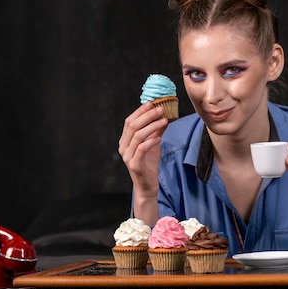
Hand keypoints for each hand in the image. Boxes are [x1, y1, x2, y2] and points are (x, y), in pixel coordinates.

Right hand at [118, 102, 167, 222]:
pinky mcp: (134, 164)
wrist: (147, 185)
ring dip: (152, 126)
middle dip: (147, 115)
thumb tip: (164, 116)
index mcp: (125, 140)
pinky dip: (150, 141)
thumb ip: (156, 131)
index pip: (129, 121)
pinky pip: (141, 149)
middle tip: (161, 109)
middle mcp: (123, 146)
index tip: (152, 103)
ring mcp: (127, 156)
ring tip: (164, 120)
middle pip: (133, 125)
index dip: (140, 111)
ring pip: (138, 136)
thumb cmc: (149, 164)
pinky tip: (159, 137)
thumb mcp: (153, 144)